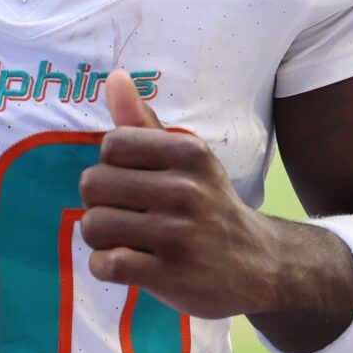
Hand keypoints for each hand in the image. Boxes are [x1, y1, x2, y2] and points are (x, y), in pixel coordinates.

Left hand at [77, 71, 284, 319]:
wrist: (260, 264)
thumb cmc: (209, 205)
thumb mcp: (187, 159)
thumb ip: (143, 121)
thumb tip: (114, 77)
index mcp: (188, 153)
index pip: (111, 145)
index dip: (111, 166)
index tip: (131, 183)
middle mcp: (186, 189)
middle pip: (93, 184)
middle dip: (99, 202)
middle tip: (125, 215)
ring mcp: (178, 235)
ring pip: (93, 225)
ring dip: (99, 238)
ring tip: (124, 240)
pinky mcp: (170, 275)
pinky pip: (105, 264)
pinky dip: (104, 266)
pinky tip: (125, 264)